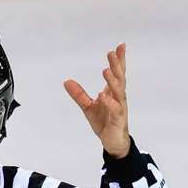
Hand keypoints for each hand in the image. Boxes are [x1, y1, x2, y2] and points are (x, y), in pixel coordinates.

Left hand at [64, 43, 129, 157]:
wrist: (113, 141)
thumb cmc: (104, 121)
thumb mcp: (88, 107)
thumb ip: (79, 94)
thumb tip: (66, 81)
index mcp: (113, 92)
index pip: (117, 73)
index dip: (119, 60)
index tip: (120, 46)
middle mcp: (118, 97)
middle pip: (119, 78)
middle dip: (116, 65)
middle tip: (112, 52)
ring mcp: (120, 108)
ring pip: (118, 92)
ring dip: (112, 81)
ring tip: (105, 70)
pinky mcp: (118, 119)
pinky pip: (115, 109)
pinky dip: (109, 102)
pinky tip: (103, 95)